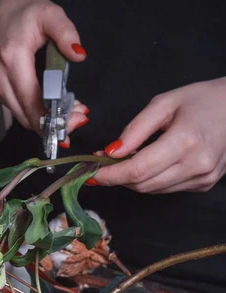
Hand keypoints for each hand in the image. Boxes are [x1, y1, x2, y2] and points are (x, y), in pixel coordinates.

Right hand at [0, 0, 88, 141]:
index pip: (31, 101)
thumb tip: (78, 55)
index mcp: (11, 57)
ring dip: (44, 119)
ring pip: (19, 114)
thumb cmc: (23, 11)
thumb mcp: (50, 14)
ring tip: (67, 110)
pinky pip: (14, 106)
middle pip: (25, 114)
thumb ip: (66, 34)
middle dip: (53, 122)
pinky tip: (50, 104)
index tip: (74, 120)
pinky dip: (32, 111)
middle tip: (77, 118)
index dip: (52, 118)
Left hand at [94, 77, 225, 192]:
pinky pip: (166, 188)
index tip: (90, 172)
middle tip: (101, 163)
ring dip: (131, 180)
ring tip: (122, 161)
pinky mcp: (204, 184)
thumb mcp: (163, 103)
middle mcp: (196, 165)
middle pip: (142, 184)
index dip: (110, 175)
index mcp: (186, 141)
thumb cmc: (201, 100)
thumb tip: (111, 152)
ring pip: (152, 190)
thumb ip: (135, 130)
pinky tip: (147, 163)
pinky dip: (150, 180)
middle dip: (116, 177)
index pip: (137, 170)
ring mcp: (202, 178)